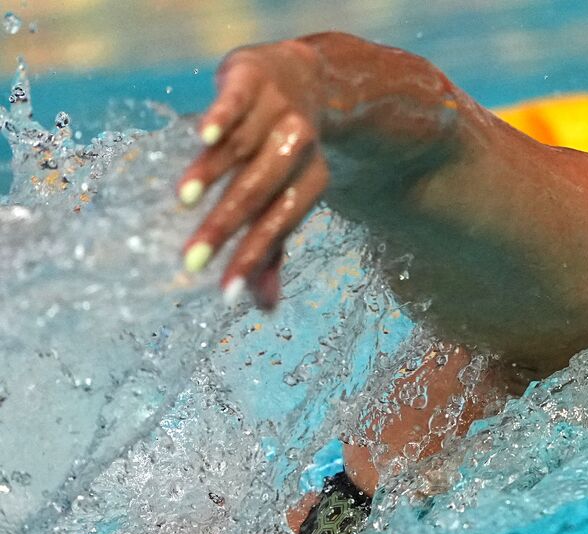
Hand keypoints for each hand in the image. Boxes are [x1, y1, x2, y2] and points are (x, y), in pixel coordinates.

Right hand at [177, 41, 329, 309]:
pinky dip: (222, 118)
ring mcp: (277, 111)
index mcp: (311, 182)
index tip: (222, 292)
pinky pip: (238, 102)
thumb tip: (264, 308)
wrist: (308, 78)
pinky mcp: (253, 80)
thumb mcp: (286, 196)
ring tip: (184, 199)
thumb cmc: (284, 153)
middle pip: (259, 192)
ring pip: (242, 148)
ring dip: (214, 173)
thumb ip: (271, 249)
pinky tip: (203, 137)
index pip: (279, 225)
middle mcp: (298, 148)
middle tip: (190, 261)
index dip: (252, 258)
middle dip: (225, 227)